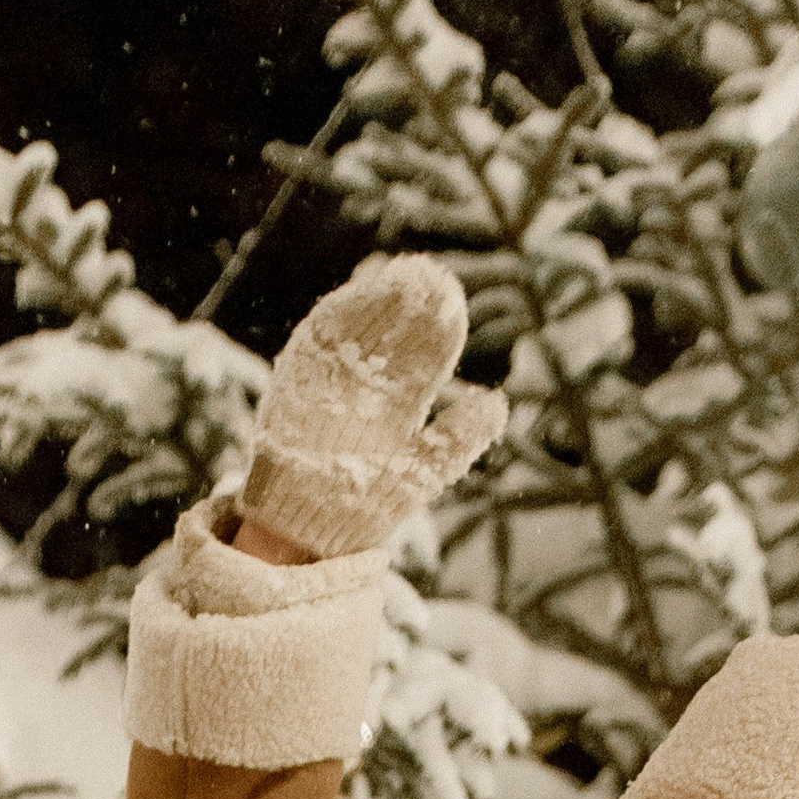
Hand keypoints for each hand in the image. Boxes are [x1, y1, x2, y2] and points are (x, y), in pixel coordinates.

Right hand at [240, 257, 505, 560]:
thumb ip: (459, 436)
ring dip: (384, 296)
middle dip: (416, 304)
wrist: (306, 523)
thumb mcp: (426, 471)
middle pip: (399, 329)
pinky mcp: (302, 371)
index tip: (454, 302)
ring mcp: (337, 372)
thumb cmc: (368, 504)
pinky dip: (341, 310)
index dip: (442, 326)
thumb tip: (496, 402)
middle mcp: (372, 379)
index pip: (429, 351)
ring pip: (364, 323)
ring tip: (406, 274)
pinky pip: (321, 335)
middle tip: (433, 279)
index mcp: (404, 398)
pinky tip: (363, 287)